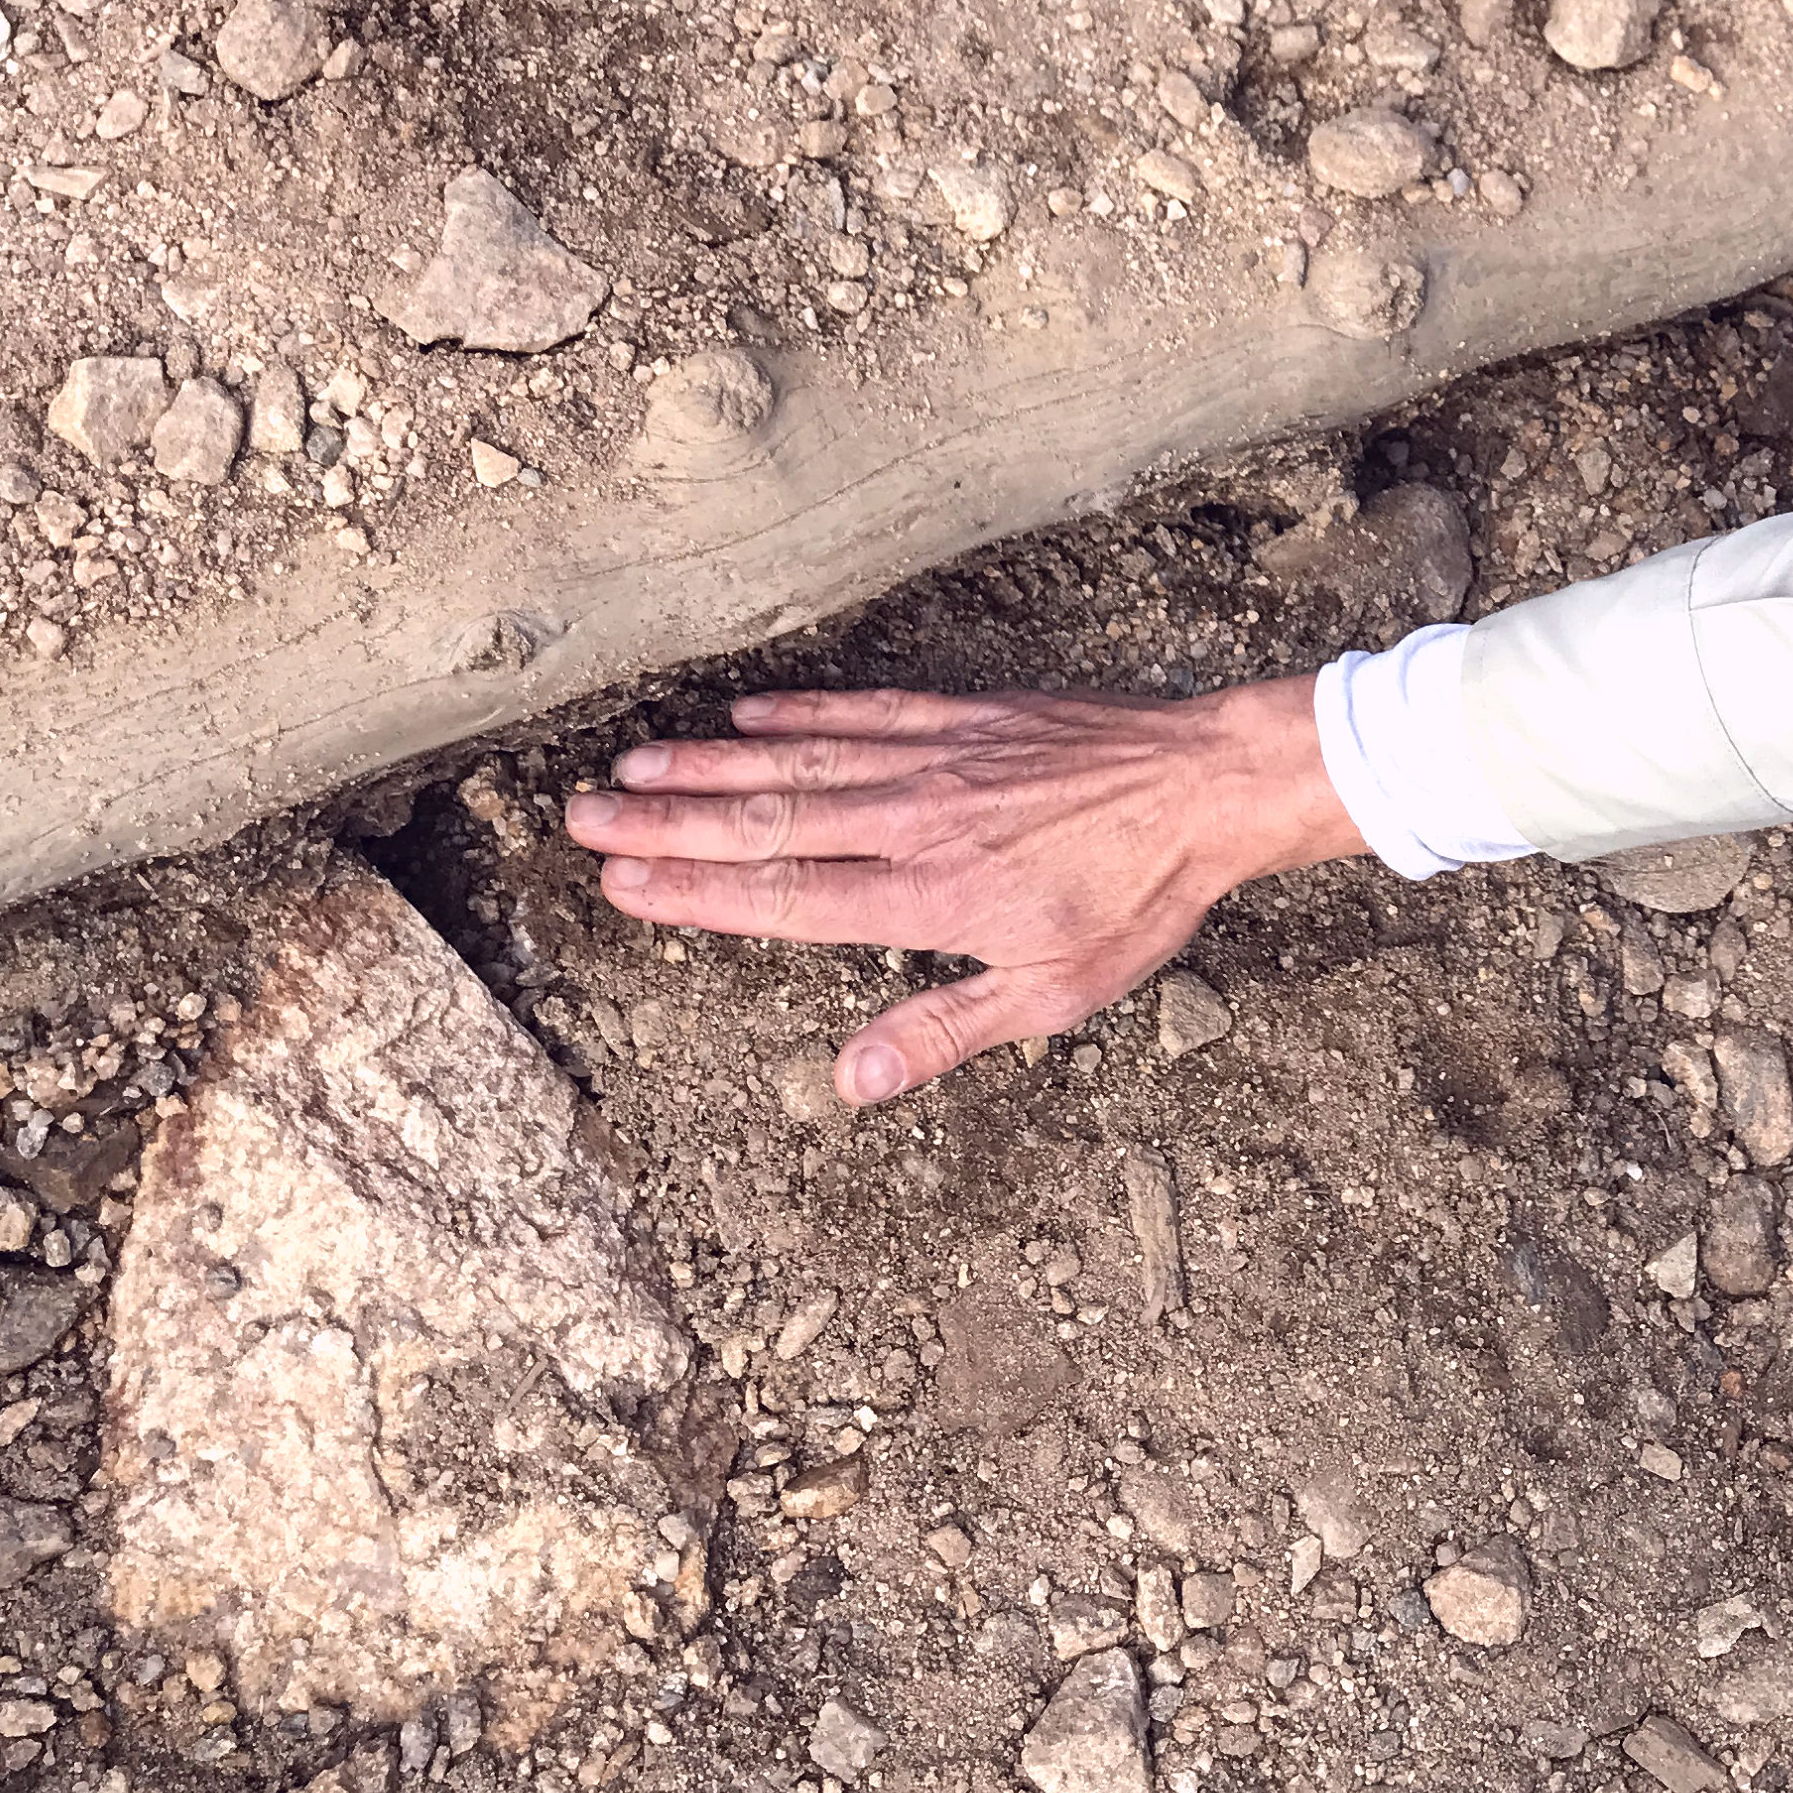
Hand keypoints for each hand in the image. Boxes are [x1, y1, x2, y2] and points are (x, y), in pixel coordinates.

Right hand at [561, 679, 1366, 1107]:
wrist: (1210, 785)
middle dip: (668, 821)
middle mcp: (915, 821)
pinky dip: (799, 712)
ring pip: (801, 759)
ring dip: (710, 765)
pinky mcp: (966, 716)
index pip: (786, 897)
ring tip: (630, 767)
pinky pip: (865, 710)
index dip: (696, 892)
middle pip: (769, 820)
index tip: (620, 885)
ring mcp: (936, 759)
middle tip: (582, 817)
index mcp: (928, 896)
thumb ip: (945, 1031)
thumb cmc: (1140, 899)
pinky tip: (743, 717)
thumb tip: (850, 1083)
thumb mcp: (1056, 994)